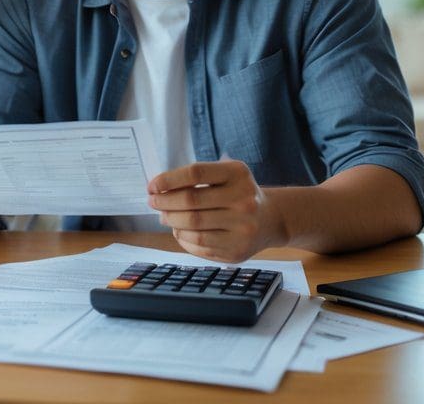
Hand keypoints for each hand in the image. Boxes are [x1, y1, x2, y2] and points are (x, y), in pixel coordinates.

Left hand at [147, 160, 283, 262]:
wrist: (271, 219)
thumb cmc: (238, 193)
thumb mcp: (225, 175)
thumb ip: (195, 179)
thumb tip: (158, 190)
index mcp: (238, 174)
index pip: (196, 173)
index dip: (168, 179)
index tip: (152, 186)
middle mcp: (244, 200)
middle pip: (191, 201)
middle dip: (165, 202)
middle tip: (153, 202)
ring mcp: (243, 228)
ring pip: (193, 226)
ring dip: (171, 221)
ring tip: (164, 216)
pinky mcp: (238, 251)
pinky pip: (200, 246)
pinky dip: (183, 238)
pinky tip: (179, 231)